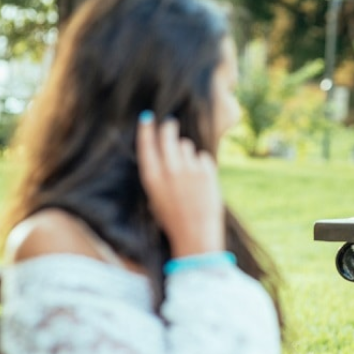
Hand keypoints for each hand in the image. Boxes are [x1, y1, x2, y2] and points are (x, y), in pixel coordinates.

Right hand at [136, 111, 224, 256]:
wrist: (196, 235)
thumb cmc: (174, 220)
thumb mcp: (156, 199)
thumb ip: (159, 175)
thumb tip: (164, 152)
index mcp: (152, 178)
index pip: (146, 144)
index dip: (146, 129)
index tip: (148, 118)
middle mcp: (169, 170)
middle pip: (168, 136)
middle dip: (169, 128)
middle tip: (171, 124)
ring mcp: (189, 169)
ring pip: (186, 146)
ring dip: (187, 152)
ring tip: (188, 173)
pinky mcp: (207, 171)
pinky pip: (202, 157)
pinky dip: (202, 164)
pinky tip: (201, 181)